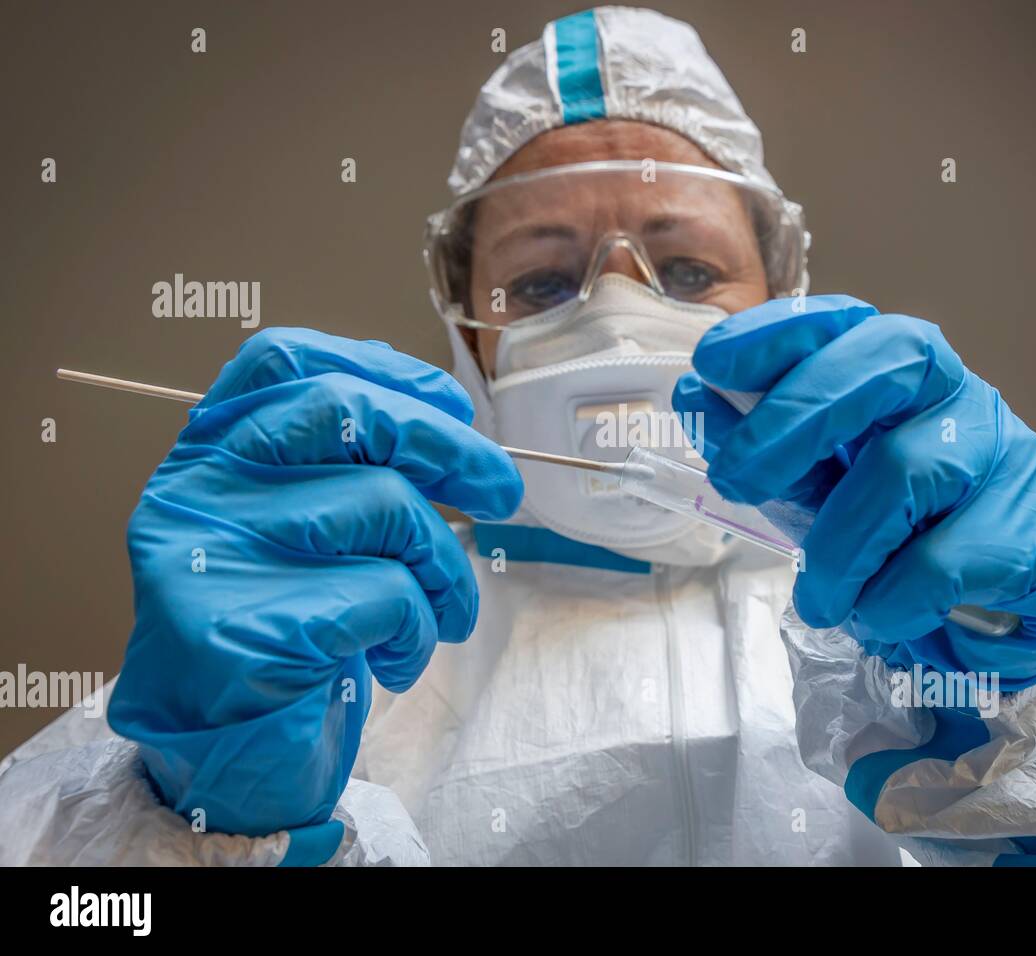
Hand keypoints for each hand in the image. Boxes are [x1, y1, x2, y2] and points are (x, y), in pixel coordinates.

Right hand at [107, 328, 521, 834]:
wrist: (222, 754)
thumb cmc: (282, 633)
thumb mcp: (304, 534)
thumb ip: (344, 470)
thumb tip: (454, 427)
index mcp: (205, 455)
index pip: (282, 361)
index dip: (378, 366)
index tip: (449, 404)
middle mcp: (196, 491)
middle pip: (346, 413)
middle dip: (450, 447)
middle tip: (503, 490)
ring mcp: (214, 557)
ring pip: (387, 506)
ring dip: (445, 567)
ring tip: (444, 613)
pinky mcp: (249, 628)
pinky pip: (390, 593)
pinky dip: (421, 628)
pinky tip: (398, 659)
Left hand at [673, 296, 1035, 688]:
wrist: (1010, 617)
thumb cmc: (908, 537)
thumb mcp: (827, 490)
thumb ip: (771, 451)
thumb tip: (694, 401)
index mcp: (902, 375)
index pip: (847, 323)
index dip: (778, 333)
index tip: (712, 362)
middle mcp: (959, 395)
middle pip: (888, 364)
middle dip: (795, 417)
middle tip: (735, 481)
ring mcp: (1008, 453)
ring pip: (905, 470)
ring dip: (838, 547)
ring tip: (819, 601)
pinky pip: (943, 559)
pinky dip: (892, 599)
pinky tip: (883, 616)